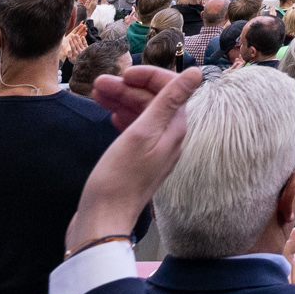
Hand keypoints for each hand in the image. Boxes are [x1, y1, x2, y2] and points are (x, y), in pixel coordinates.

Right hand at [68, 63, 201, 250]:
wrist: (102, 221)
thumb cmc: (119, 178)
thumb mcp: (143, 133)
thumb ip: (168, 101)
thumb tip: (198, 72)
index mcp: (175, 129)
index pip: (170, 88)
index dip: (148, 76)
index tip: (123, 74)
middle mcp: (168, 138)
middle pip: (153, 100)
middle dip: (128, 88)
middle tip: (98, 83)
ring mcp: (152, 150)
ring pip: (140, 113)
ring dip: (121, 100)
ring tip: (96, 93)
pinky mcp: (136, 160)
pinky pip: (133, 129)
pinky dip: (121, 117)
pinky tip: (109, 114)